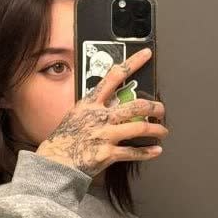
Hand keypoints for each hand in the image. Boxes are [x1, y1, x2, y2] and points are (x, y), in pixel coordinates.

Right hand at [37, 48, 168, 176]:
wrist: (55, 162)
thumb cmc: (64, 140)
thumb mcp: (76, 115)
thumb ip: (95, 107)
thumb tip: (112, 103)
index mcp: (91, 103)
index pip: (114, 76)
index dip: (133, 63)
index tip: (146, 55)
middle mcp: (100, 117)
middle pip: (135, 105)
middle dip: (154, 107)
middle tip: (161, 109)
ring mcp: (105, 135)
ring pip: (139, 127)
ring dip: (156, 129)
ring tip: (162, 131)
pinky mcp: (107, 153)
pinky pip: (133, 152)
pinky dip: (148, 152)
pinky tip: (156, 150)